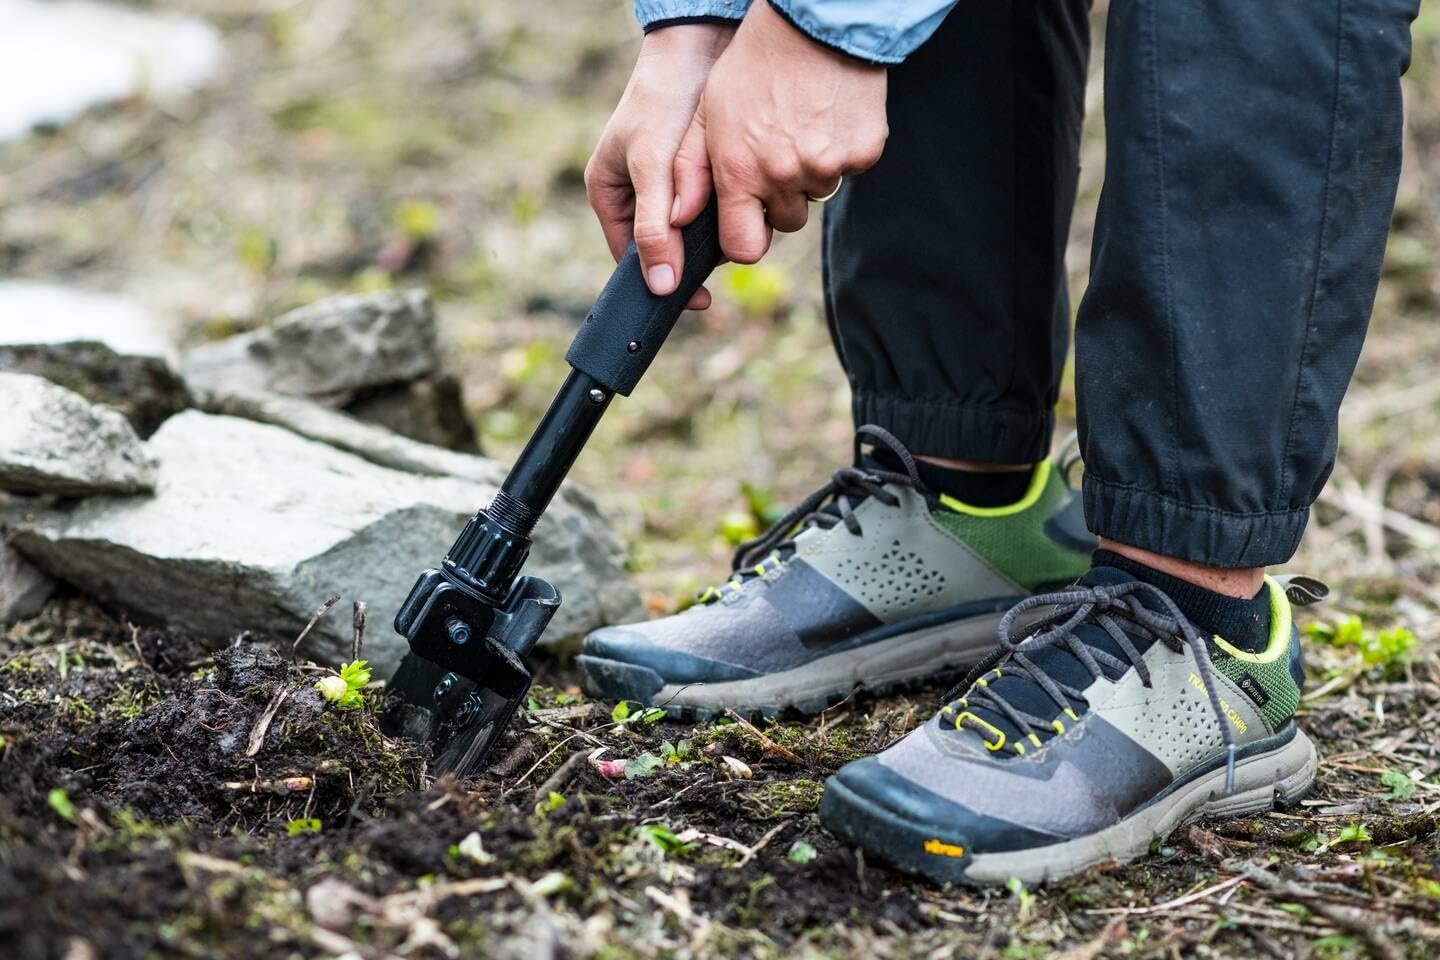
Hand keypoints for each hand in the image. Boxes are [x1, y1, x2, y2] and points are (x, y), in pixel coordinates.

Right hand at [585, 24, 733, 305]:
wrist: (697, 52)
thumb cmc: (662, 104)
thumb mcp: (652, 168)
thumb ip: (654, 227)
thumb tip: (659, 286)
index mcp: (610, 197)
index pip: (632, 259)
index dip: (663, 281)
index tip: (699, 299)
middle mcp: (636, 197)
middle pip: (666, 249)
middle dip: (695, 255)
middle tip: (728, 255)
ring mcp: (667, 188)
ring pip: (693, 233)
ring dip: (717, 234)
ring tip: (738, 224)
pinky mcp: (697, 178)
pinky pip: (713, 210)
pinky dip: (728, 212)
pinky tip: (747, 206)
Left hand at [671, 1, 887, 263]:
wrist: (812, 22)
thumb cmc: (751, 66)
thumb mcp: (707, 114)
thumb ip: (690, 171)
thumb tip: (678, 220)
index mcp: (741, 173)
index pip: (744, 247)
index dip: (744, 237)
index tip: (746, 219)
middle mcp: (784, 177)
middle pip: (786, 221)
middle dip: (779, 199)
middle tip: (776, 153)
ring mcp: (827, 167)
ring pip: (817, 194)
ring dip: (810, 172)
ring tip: (801, 126)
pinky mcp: (863, 154)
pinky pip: (848, 170)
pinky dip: (840, 152)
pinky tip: (827, 118)